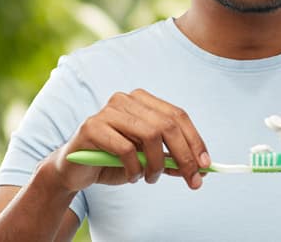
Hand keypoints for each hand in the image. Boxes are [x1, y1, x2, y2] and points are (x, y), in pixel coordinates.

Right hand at [48, 88, 210, 191]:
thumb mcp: (147, 160)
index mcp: (142, 101)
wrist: (73, 170)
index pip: (178, 116)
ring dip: (157, 164)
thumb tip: (200, 167)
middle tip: (192, 179)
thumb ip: (170, 159)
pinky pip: (125, 148)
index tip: (206, 164)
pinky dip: (135, 168)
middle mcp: (126, 100)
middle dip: (184, 155)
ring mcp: (108, 111)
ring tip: (151, 179)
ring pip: (150, 135)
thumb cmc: (113, 161)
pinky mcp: (92, 127)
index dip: (195, 140)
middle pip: (168, 125)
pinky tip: (133, 177)